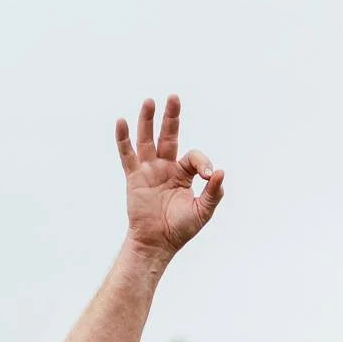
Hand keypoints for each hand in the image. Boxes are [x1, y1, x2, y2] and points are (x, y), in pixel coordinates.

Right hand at [115, 95, 223, 256]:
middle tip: (174, 97)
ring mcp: (148, 170)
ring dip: (147, 120)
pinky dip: (123, 139)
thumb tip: (220, 172)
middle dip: (171, 117)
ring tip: (150, 101)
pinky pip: (127, 155)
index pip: (193, 156)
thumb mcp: (203, 211)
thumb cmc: (180, 228)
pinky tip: (121, 122)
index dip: (202, 162)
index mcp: (183, 173)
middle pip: (168, 136)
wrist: (158, 243)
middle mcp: (165, 167)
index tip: (208, 175)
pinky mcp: (134, 177)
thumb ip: (213, 193)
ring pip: (147, 139)